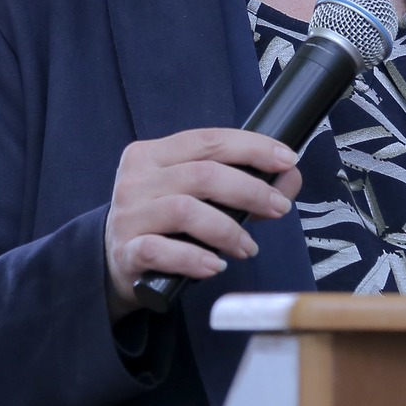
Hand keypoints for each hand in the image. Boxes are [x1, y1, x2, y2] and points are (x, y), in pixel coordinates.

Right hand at [103, 128, 302, 319]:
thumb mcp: (198, 195)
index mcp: (153, 153)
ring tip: (248, 248)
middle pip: (204, 174)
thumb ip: (243, 182)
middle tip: (279, 209)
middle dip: (251, 190)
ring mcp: (128, 215)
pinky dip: (194, 258)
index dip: (252, 147)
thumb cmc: (166, 222)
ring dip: (229, 230)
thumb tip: (290, 177)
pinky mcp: (125, 252)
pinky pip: (161, 250)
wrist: (116, 262)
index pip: (208, 140)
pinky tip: (215, 265)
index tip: (287, 159)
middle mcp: (136, 179)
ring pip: (186, 211)